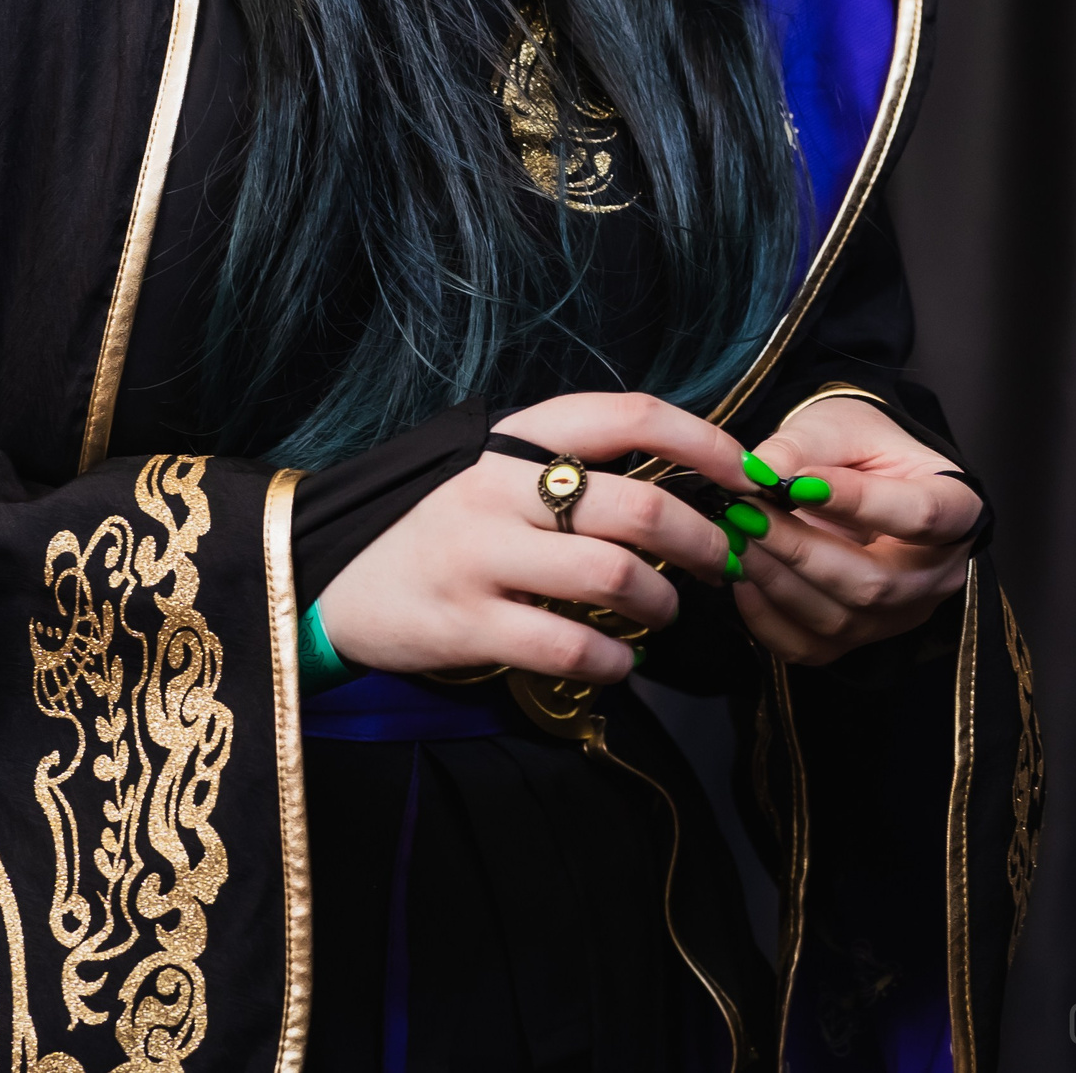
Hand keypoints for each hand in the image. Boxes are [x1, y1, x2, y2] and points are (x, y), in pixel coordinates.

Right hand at [317, 392, 744, 684]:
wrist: (328, 584)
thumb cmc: (436, 532)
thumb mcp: (491, 476)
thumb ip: (564, 469)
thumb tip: (678, 479)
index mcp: (509, 440)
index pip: (623, 415)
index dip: (699, 438)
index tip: (747, 471)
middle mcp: (495, 488)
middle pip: (636, 504)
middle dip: (702, 540)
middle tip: (722, 562)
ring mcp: (479, 556)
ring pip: (614, 575)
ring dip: (663, 601)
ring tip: (665, 610)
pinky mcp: (467, 624)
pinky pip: (572, 643)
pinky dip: (618, 659)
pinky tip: (621, 660)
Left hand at [727, 395, 982, 666]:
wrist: (857, 475)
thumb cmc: (858, 446)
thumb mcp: (837, 425)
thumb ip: (801, 447)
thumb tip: (757, 475)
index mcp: (956, 509)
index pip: (918, 516)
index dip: (858, 502)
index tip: (796, 482)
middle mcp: (936, 574)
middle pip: (874, 582)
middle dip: (800, 549)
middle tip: (745, 513)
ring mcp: (899, 614)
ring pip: (840, 619)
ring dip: (776, 580)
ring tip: (734, 536)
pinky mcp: (859, 638)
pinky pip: (811, 648)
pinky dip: (765, 617)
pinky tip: (741, 574)